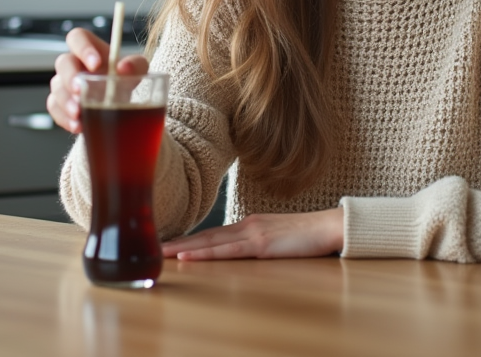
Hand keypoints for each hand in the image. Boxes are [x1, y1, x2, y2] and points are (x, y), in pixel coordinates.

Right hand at [46, 27, 149, 133]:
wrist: (122, 103)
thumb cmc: (124, 80)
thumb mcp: (137, 69)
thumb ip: (135, 64)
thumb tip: (124, 68)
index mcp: (90, 50)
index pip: (77, 37)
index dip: (83, 48)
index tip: (95, 64)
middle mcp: (75, 64)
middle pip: (63, 63)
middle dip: (70, 77)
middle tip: (81, 90)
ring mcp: (65, 84)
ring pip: (56, 87)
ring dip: (66, 101)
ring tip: (79, 112)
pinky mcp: (61, 104)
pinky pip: (54, 109)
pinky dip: (64, 118)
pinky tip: (78, 125)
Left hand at [162, 208, 343, 260]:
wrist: (329, 227)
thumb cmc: (307, 235)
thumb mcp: (277, 238)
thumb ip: (258, 243)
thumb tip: (242, 253)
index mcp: (248, 224)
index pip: (211, 233)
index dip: (187, 238)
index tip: (166, 242)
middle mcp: (245, 225)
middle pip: (204, 235)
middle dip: (176, 241)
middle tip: (150, 245)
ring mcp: (252, 233)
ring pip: (209, 242)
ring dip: (181, 247)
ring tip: (159, 252)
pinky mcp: (261, 244)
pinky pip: (226, 251)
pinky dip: (203, 253)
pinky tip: (187, 256)